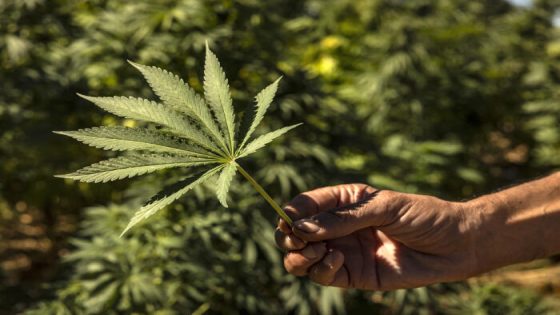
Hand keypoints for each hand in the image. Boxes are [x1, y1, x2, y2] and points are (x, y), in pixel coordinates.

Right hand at [275, 184, 477, 289]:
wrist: (455, 246)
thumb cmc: (424, 215)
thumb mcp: (383, 208)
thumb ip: (343, 219)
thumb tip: (302, 227)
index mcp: (344, 201)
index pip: (305, 205)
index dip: (291, 213)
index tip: (288, 221)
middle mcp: (338, 226)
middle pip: (296, 233)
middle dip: (289, 237)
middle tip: (298, 240)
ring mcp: (344, 250)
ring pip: (302, 257)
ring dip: (300, 256)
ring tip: (316, 252)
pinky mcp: (353, 275)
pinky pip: (323, 276)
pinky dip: (322, 270)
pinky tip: (337, 260)